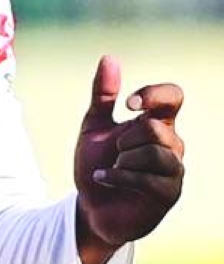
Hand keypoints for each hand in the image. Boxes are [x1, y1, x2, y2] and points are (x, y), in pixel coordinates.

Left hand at [74, 54, 184, 263]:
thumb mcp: (94, 126)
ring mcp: (173, 170)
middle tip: (114, 152)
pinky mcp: (168, 194)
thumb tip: (109, 58)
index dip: (155, 94)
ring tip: (111, 168)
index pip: (174, 95)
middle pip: (156, 127)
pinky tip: (105, 179)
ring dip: (123, 160)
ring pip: (156, 152)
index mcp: (157, 123)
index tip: (128, 104)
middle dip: (125, 139)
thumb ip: (103, 95)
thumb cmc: (97, 164)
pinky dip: (120, 177)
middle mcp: (172, 144)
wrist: (90, 206)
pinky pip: (150, 178)